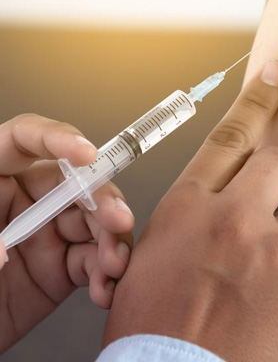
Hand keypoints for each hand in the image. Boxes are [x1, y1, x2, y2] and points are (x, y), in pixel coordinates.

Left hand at [0, 115, 133, 353]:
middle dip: (103, 200)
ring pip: (95, 221)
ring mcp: (46, 233)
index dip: (56, 137)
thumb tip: (5, 249)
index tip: (85, 154)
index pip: (23, 140)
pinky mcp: (61, 268)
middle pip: (74, 183)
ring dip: (114, 239)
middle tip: (118, 220)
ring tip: (115, 264)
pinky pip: (94, 260)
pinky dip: (107, 273)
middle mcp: (24, 201)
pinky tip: (106, 288)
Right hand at [103, 61, 277, 361]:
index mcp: (190, 206)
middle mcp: (234, 218)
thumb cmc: (155, 327)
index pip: (231, 134)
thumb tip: (214, 203)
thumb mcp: (150, 258)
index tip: (277, 74)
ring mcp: (275, 253)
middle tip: (273, 210)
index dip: (257, 98)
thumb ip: (188, 219)